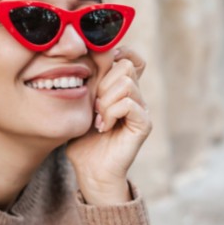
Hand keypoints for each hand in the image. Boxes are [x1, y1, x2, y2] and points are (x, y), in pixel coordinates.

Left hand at [66, 47, 150, 204]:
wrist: (91, 170)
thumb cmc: (82, 139)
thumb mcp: (80, 105)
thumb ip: (86, 82)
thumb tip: (81, 55)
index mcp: (122, 88)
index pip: (130, 57)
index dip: (116, 56)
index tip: (96, 72)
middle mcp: (136, 96)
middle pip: (125, 65)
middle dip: (103, 83)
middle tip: (94, 105)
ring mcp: (142, 109)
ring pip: (126, 83)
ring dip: (105, 100)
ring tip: (98, 117)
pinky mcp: (143, 124)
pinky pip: (128, 103)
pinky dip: (110, 113)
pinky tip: (103, 126)